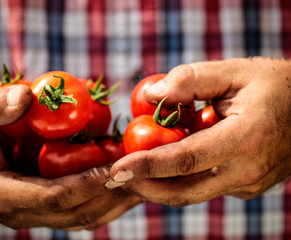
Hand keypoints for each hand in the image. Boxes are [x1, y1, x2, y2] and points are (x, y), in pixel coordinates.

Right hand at [0, 85, 139, 228]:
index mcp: (1, 195)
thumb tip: (27, 96)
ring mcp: (33, 210)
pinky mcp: (42, 201)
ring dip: (115, 199)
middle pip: (76, 213)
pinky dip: (104, 192)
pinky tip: (123, 175)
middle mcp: (21, 211)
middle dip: (112, 195)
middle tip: (145, 173)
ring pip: (82, 215)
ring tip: (145, 178)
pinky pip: (79, 204)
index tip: (120, 167)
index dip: (88, 184)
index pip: (53, 198)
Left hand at [106, 57, 290, 205]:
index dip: (148, 166)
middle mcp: (248, 170)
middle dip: (145, 187)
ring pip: (193, 192)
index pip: (187, 159)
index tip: (117, 170)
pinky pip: (205, 186)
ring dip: (159, 184)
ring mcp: (249, 184)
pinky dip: (180, 178)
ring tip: (132, 170)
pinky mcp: (246, 187)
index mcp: (246, 138)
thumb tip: (150, 94)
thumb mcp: (234, 71)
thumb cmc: (272, 85)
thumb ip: (190, 80)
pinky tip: (166, 161)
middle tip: (113, 179)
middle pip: (185, 191)